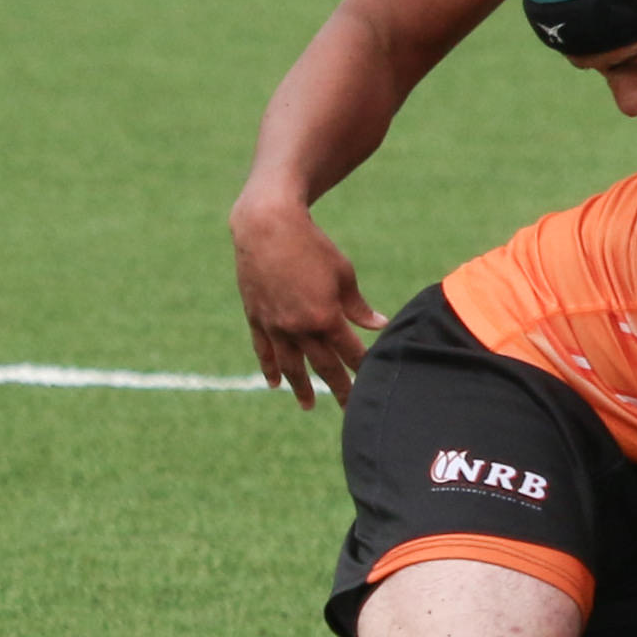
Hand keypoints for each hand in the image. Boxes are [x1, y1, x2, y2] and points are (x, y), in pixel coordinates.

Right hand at [231, 190, 382, 406]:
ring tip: (308, 405)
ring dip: (300, 387)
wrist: (267, 227)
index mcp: (326, 317)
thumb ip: (358, 306)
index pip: (350, 352)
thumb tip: (379, 325)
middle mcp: (299, 328)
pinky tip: (274, 383)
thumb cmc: (312, 246)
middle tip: (351, 410)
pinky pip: (264, 350)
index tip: (375, 382)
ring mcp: (275, 326)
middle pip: (323, 366)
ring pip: (290, 365)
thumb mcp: (343, 274)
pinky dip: (269, 367)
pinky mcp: (256, 317)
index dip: (364, 368)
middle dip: (339, 388)